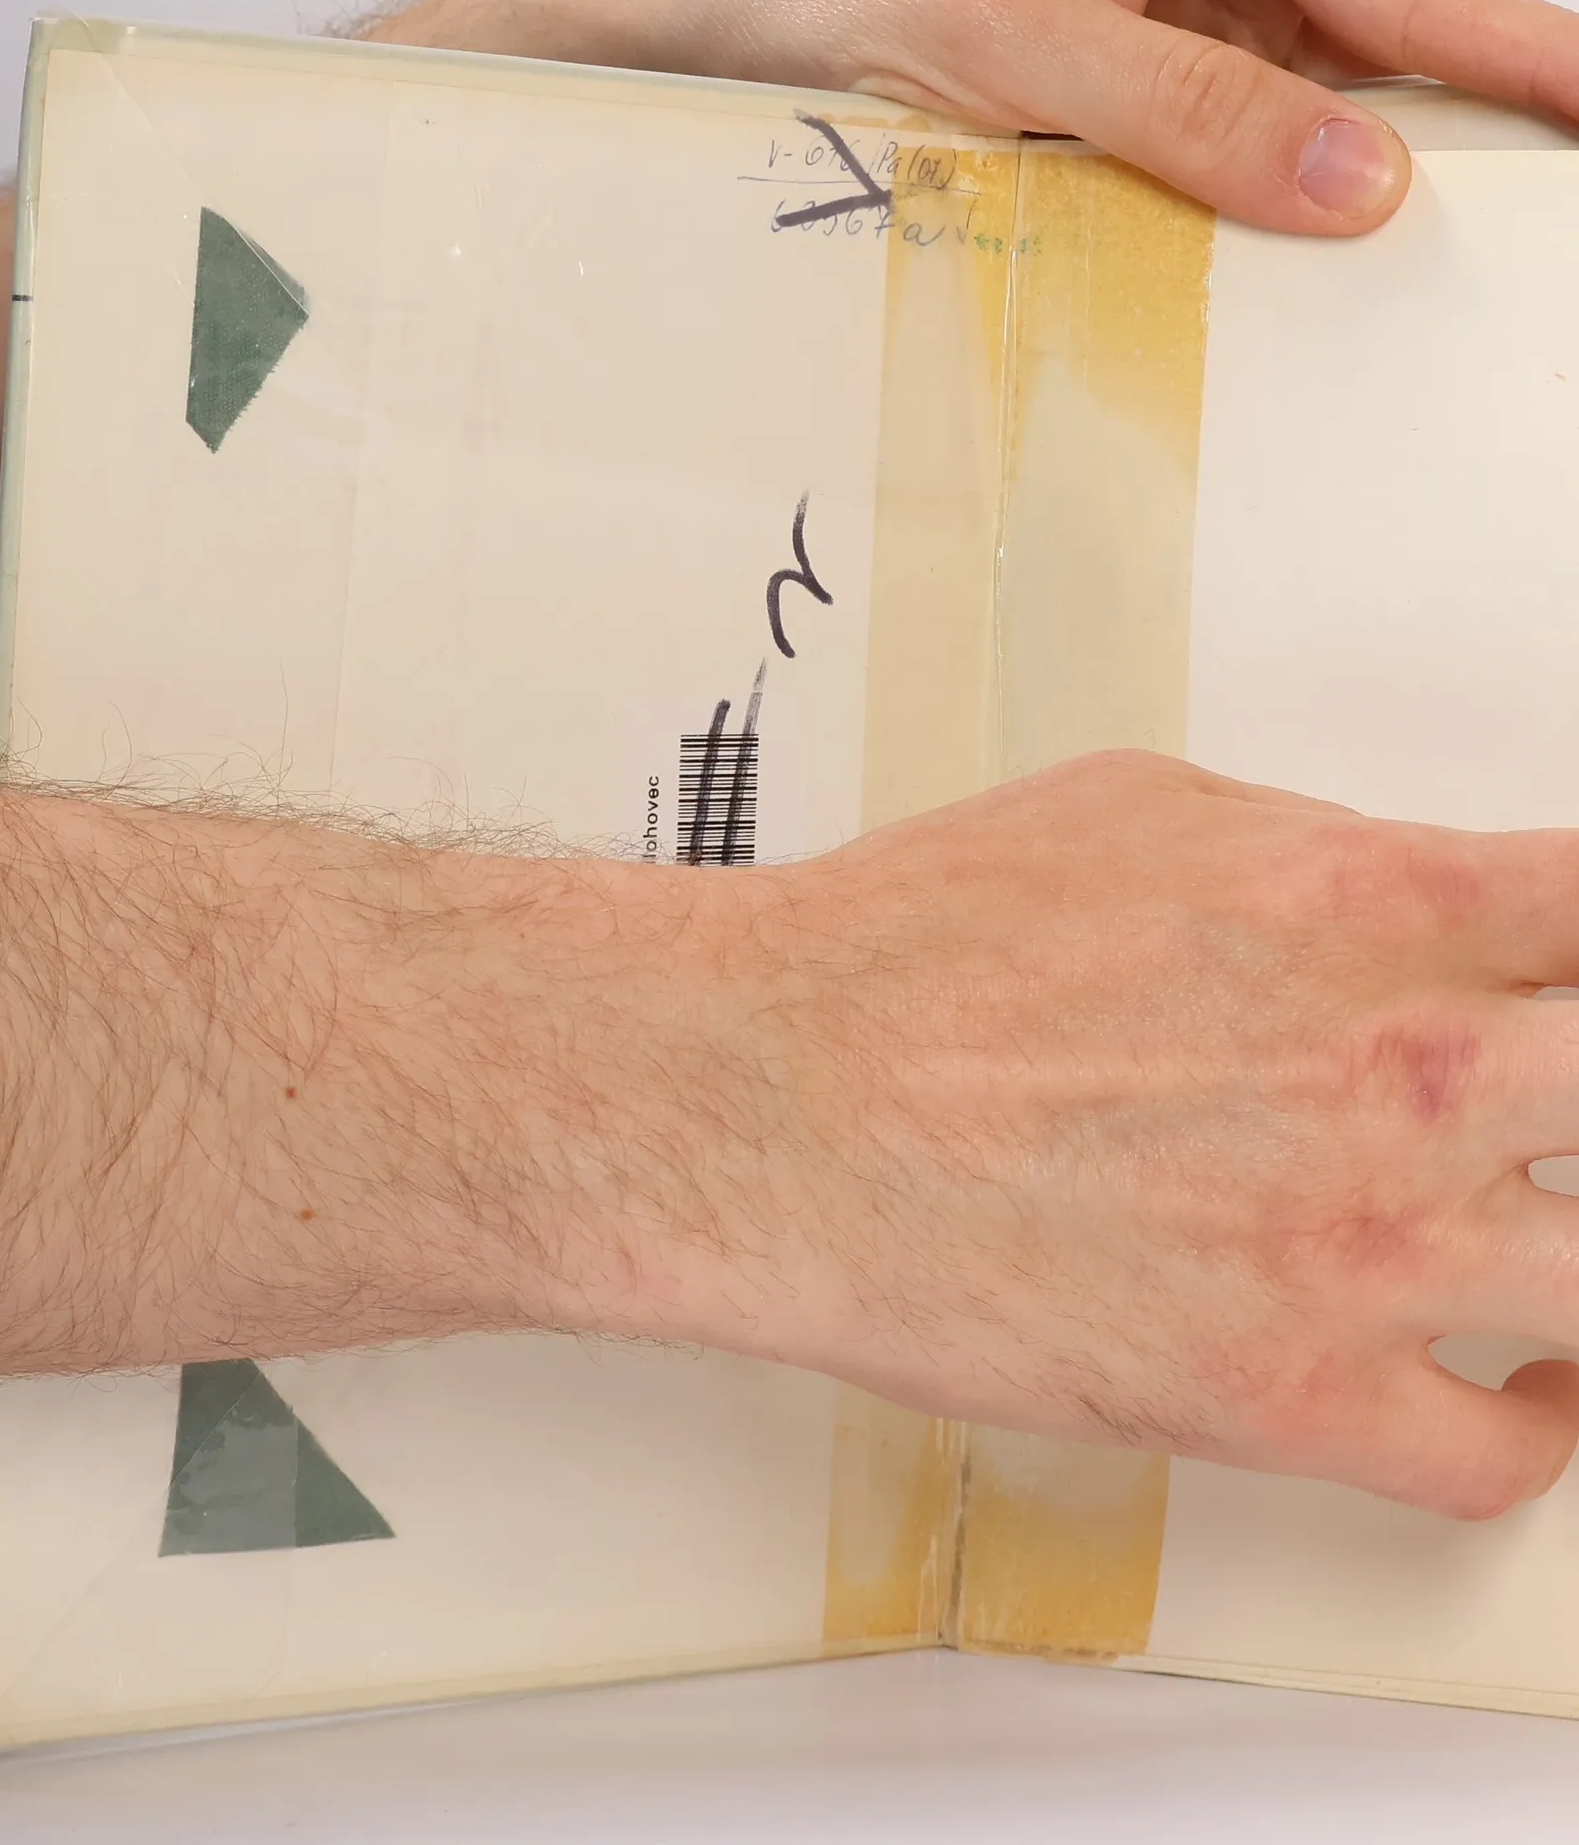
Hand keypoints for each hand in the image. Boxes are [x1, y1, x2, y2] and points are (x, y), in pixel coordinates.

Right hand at [608, 753, 1578, 1517]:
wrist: (763, 1097)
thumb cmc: (899, 954)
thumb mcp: (1130, 810)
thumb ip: (1311, 849)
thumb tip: (1389, 892)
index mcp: (1373, 906)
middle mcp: (1400, 1074)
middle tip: (1555, 1100)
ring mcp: (1360, 1246)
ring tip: (1549, 1238)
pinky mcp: (1283, 1393)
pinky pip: (1505, 1453)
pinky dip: (1544, 1423)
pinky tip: (1516, 1380)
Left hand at [675, 0, 1578, 231]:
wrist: (706, 27)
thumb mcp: (1013, 38)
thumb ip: (1184, 106)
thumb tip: (1350, 180)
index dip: (1507, 44)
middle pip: (1365, 32)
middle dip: (1449, 122)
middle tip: (1530, 221)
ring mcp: (1150, 27)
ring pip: (1297, 106)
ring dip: (1348, 186)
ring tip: (1428, 269)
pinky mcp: (1103, 103)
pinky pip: (1213, 156)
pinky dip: (1251, 216)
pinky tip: (1287, 272)